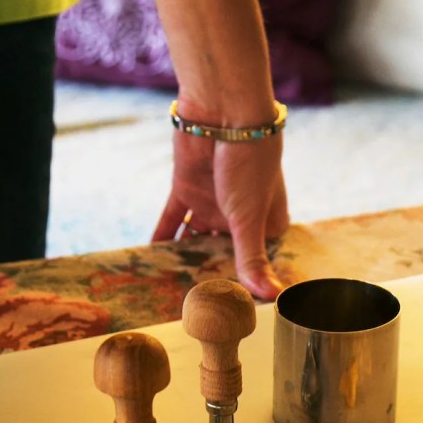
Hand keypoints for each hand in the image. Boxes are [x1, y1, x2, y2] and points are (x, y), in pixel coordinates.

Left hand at [152, 124, 288, 300]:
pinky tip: (150, 257)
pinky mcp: (186, 190)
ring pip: (194, 238)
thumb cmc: (250, 163)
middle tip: (194, 308)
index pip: (253, 261)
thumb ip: (252, 259)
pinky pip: (171, 219)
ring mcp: (211, 203)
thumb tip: (273, 297)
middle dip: (208, 274)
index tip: (231, 312)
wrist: (224, 111)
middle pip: (221, 252)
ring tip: (167, 289)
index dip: (243, 283)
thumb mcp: (249, 217)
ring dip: (182, 258)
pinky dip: (162, 236)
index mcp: (266, 224)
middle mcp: (239, 217)